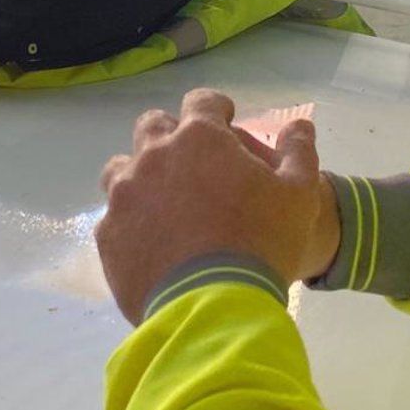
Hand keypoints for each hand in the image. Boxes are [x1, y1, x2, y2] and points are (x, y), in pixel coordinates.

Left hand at [96, 89, 337, 324]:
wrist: (213, 307)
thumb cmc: (263, 243)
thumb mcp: (300, 195)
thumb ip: (299, 152)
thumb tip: (300, 125)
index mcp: (199, 138)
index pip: (202, 101)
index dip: (215, 108)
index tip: (225, 120)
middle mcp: (153, 156)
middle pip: (153, 126)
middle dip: (172, 135)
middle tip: (192, 161)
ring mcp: (125, 195)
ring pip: (122, 168)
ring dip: (141, 174)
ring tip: (163, 201)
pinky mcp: (108, 234)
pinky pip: (114, 216)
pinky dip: (131, 220)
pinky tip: (151, 241)